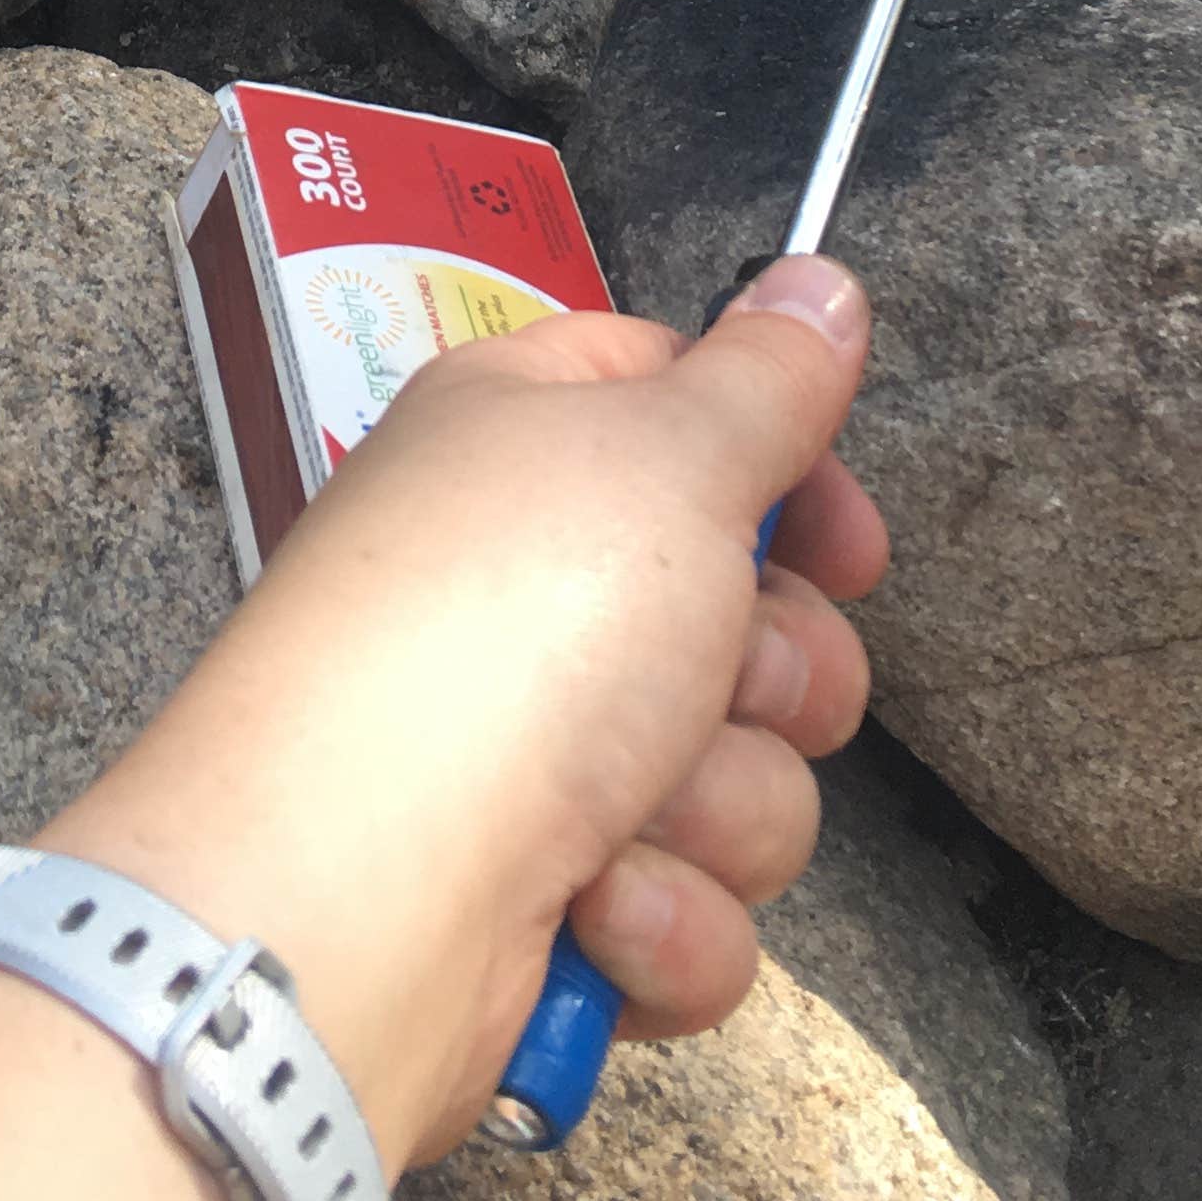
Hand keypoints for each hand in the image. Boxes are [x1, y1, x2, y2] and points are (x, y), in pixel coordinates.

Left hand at [48, 255, 885, 1164]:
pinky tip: (592, 908)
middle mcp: (517, 587)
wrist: (354, 894)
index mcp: (519, 442)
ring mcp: (524, 756)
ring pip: (734, 778)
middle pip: (740, 613)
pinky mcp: (539, 906)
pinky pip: (683, 916)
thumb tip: (820, 278)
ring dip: (715, 807)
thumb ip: (765, 377)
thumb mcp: (666, 455)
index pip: (677, 405)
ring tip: (630, 813)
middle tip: (736, 680)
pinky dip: (659, 922)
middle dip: (776, 671)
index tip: (847, 543)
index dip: (785, 470)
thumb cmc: (508, 630)